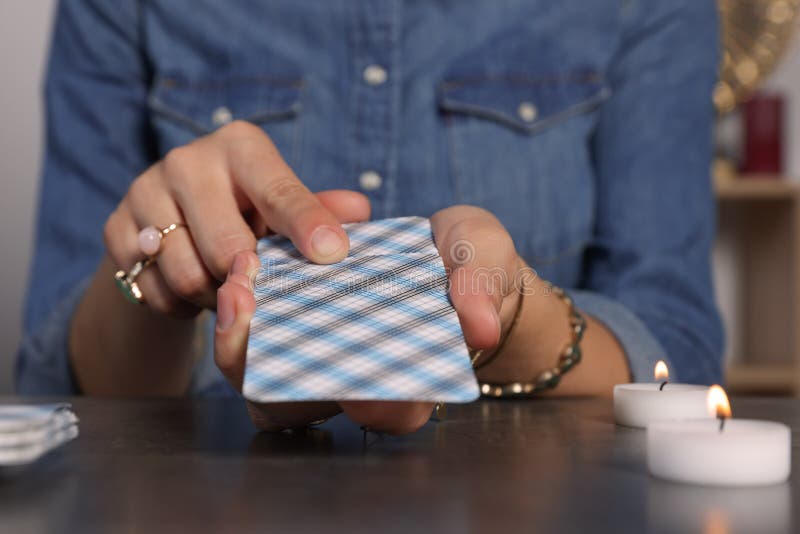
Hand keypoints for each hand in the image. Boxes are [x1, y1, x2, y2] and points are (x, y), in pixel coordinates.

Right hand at [103, 120, 360, 315]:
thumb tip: (359, 211)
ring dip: (214, 296)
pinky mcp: (114, 227)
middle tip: (258, 287)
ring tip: (225, 287)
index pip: (278, 191)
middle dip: (248, 279)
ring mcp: (144, 191)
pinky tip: (191, 289)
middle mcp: (188, 161)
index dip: (306, 225)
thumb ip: (318, 210)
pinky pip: (153, 289)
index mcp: (240, 147)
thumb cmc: (247, 210)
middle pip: (227, 246)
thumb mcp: (283, 206)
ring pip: (188, 275)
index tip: (331, 255)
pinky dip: (179, 303)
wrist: (170, 222)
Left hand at [215, 205, 523, 434]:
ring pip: (263, 379)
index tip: (344, 367)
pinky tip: (248, 260)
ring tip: (239, 277)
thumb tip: (479, 328)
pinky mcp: (297, 323)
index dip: (363, 403)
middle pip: (298, 407)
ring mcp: (320, 355)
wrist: (446, 251)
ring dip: (239, 338)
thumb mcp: (485, 259)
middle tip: (247, 299)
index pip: (386, 413)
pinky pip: (257, 334)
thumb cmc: (470, 265)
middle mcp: (356, 379)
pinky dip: (245, 307)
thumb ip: (482, 288)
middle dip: (260, 366)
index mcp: (411, 381)